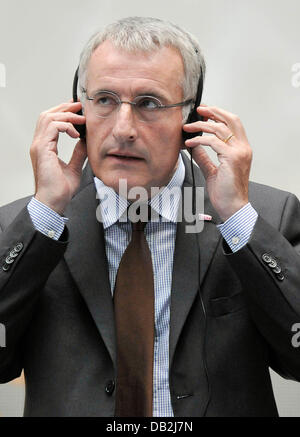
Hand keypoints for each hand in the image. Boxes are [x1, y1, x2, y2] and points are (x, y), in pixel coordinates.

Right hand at [30, 101, 86, 214]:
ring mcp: (39, 146)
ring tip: (80, 120)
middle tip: (80, 106)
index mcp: (45, 147)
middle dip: (64, 107)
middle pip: (47, 114)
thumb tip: (85, 142)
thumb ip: (78, 153)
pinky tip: (76, 134)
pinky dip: (65, 125)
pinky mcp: (42, 149)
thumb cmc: (61, 190)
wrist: (55, 201)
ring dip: (66, 115)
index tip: (78, 109)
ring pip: (48, 117)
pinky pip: (52, 127)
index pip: (50, 122)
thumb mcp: (75, 167)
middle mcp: (39, 144)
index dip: (63, 112)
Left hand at [183, 105, 251, 221]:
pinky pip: (213, 142)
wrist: (232, 207)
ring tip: (187, 128)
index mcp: (241, 149)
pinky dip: (199, 140)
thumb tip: (194, 147)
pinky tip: (190, 143)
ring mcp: (239, 152)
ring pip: (219, 128)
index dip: (219, 114)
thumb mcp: (212, 171)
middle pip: (230, 119)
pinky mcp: (231, 158)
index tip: (204, 112)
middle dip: (213, 111)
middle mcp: (243, 148)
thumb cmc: (226, 192)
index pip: (233, 123)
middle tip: (198, 110)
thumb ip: (204, 158)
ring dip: (201, 125)